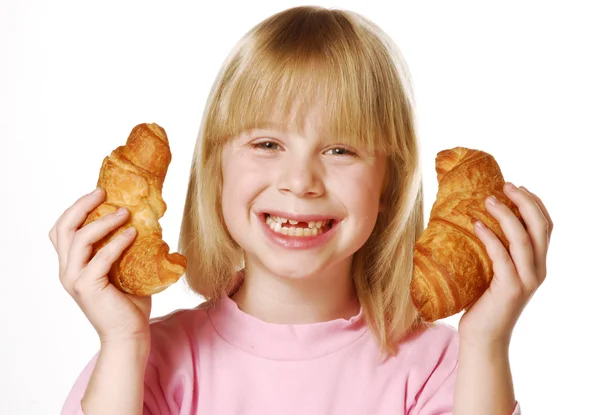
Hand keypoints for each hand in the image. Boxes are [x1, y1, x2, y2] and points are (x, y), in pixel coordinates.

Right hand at [49, 187, 151, 344]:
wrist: (130, 333)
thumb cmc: (129, 301)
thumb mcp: (123, 267)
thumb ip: (123, 247)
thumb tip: (143, 219)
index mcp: (72, 264)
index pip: (62, 229)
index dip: (76, 208)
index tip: (99, 194)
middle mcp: (67, 270)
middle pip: (63, 228)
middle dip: (82, 206)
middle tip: (103, 192)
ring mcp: (75, 279)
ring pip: (79, 239)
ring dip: (103, 221)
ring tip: (124, 212)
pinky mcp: (87, 287)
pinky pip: (101, 257)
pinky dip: (117, 242)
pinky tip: (132, 233)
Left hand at [458, 182, 552, 346]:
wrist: (483, 338)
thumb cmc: (483, 302)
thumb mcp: (495, 271)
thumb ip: (497, 250)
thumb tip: (477, 218)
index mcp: (537, 264)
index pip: (546, 226)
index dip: (535, 203)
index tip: (517, 186)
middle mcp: (538, 270)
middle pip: (541, 226)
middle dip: (525, 201)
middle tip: (504, 185)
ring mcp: (526, 280)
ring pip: (524, 238)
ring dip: (507, 214)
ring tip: (488, 199)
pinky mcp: (510, 289)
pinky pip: (502, 256)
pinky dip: (491, 237)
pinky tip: (477, 224)